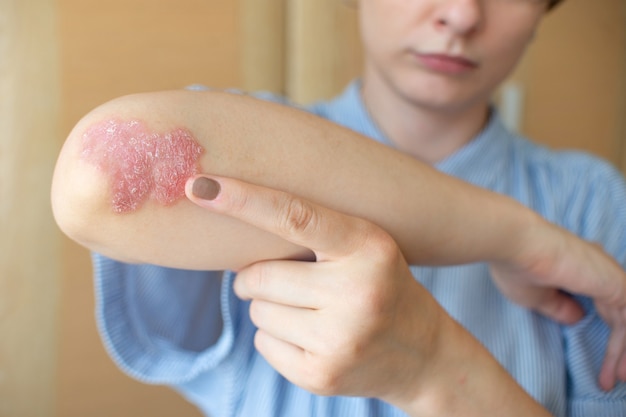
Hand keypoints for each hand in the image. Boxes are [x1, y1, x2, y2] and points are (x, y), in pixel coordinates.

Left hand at [185, 175, 450, 406]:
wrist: (424, 354)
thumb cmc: (381, 285)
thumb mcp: (364, 246)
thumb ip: (313, 231)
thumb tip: (230, 220)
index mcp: (368, 247)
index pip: (294, 217)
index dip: (243, 199)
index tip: (198, 186)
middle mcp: (357, 293)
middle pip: (259, 276)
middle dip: (256, 277)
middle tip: (288, 279)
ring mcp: (340, 339)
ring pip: (257, 312)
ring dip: (270, 308)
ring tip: (312, 311)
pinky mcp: (322, 375)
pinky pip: (263, 344)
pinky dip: (276, 337)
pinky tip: (313, 337)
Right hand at [490, 220, 625, 390]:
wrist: (516, 246)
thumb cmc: (516, 267)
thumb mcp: (537, 297)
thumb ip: (560, 308)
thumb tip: (578, 317)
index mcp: (581, 269)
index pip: (604, 306)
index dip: (607, 336)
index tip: (600, 365)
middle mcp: (600, 270)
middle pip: (621, 315)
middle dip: (620, 350)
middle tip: (614, 377)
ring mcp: (610, 276)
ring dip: (624, 352)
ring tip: (617, 378)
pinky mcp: (617, 284)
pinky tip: (619, 367)